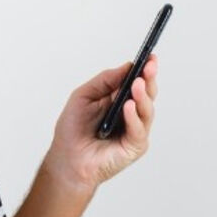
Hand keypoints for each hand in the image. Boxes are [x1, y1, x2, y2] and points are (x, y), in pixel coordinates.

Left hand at [43, 53, 159, 191]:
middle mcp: (131, 114)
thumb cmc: (73, 130)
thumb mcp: (84, 96)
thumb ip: (105, 81)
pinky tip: (128, 106)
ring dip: (142, 96)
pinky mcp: (135, 147)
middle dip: (149, 79)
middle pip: (147, 94)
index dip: (145, 70)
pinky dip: (134, 118)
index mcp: (120, 100)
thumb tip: (127, 66)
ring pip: (147, 111)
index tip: (149, 57)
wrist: (67, 159)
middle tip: (148, 67)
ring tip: (137, 84)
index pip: (138, 82)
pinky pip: (138, 130)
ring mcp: (135, 131)